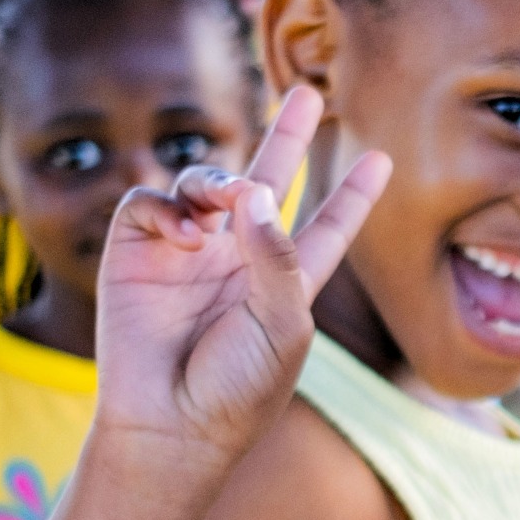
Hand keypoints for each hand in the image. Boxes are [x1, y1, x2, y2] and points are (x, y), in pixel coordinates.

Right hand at [90, 86, 390, 466]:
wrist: (171, 426)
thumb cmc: (238, 389)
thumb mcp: (281, 324)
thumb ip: (277, 254)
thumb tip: (253, 190)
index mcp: (287, 281)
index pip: (328, 228)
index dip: (353, 196)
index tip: (382, 160)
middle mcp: (239, 260)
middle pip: (267, 184)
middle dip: (286, 138)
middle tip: (307, 93)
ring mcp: (188, 254)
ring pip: (205, 184)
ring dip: (215, 180)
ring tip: (223, 202)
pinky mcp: (137, 253)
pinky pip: (151, 203)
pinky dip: (168, 207)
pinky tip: (186, 233)